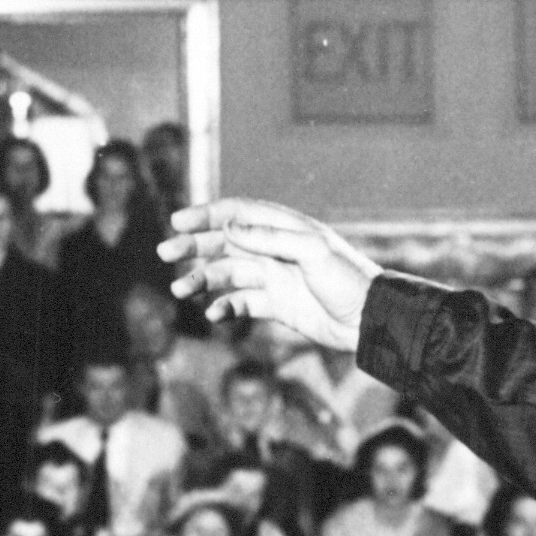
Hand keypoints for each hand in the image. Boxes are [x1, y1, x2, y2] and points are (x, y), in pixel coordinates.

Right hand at [161, 201, 383, 349]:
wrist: (371, 321)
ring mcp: (274, 278)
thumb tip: (227, 227)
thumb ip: (269, 238)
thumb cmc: (347, 279)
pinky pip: (242, 303)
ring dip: (202, 280)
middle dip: (193, 247)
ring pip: (227, 275)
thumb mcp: (311, 252)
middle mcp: (274, 250)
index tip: (177, 223)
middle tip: (164, 254)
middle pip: (224, 243)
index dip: (205, 216)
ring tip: (179, 290)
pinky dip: (224, 307)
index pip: (236, 214)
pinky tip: (212, 313)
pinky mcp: (277, 306)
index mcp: (283, 228)